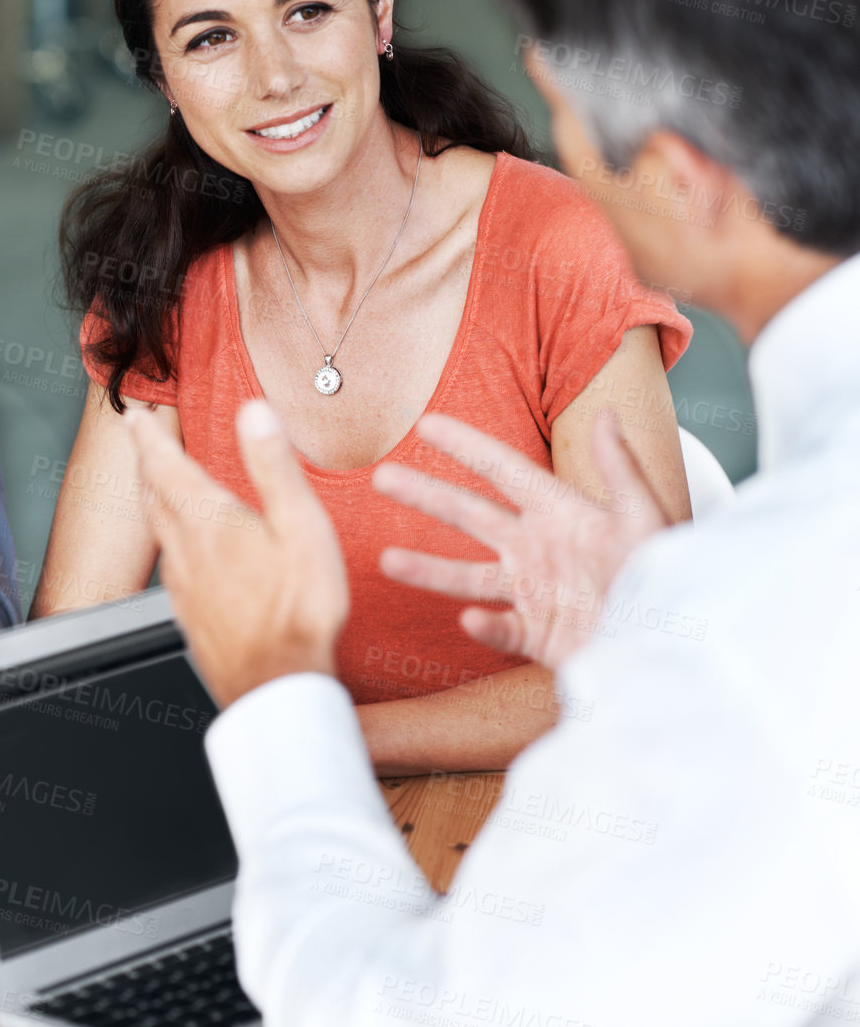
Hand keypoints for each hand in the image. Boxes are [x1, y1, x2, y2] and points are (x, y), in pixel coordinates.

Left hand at [124, 400, 348, 707]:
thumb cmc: (297, 611)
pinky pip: (168, 565)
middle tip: (138, 442)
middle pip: (154, 497)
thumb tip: (254, 413)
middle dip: (146, 464)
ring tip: (156, 486)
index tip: (133, 417)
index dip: (147, 438)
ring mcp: (184, 586)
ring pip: (158, 531)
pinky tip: (180, 551)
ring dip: (153, 500)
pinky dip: (167, 540)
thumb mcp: (300, 526)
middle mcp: (187, 551)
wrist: (277, 686)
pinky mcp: (190, 614)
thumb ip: (274, 466)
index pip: (166, 467)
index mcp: (210, 523)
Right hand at [373, 410, 671, 670]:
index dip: (465, 446)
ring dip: (428, 568)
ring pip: (467, 577)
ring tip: (386, 560)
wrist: (677, 646)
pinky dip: (483, 627)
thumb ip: (620, 470)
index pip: (502, 471)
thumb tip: (606, 413)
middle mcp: (537, 549)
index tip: (425, 423)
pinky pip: (500, 630)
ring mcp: (534, 593)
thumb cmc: (668, 578)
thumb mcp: (645, 519)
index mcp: (560, 513)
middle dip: (425, 496)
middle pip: (469, 516)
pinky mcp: (539, 637)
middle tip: (381, 477)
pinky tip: (469, 620)